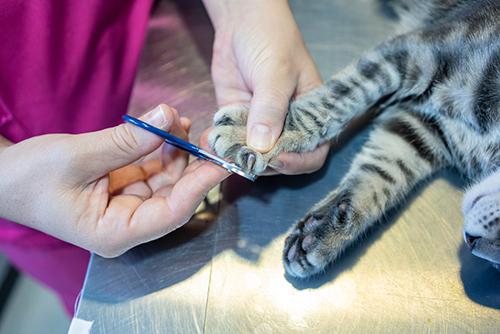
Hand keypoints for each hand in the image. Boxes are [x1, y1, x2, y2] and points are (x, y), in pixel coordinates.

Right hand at [0, 105, 228, 256]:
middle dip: (193, 163)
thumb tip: (167, 116)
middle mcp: (128, 222)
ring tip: (180, 119)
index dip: (200, 185)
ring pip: (167, 178)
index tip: (223, 161)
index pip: (172, 212)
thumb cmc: (28, 178)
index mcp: (116, 232)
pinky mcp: (124, 185)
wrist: (1, 176)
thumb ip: (127, 140)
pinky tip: (169, 126)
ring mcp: (128, 204)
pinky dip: (162, 147)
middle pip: (175, 195)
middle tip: (210, 134)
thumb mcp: (78, 157)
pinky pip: (152, 167)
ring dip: (177, 149)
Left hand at [203, 0, 329, 174]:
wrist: (241, 21)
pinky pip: (232, 139)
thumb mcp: (276, 74)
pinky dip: (222, 144)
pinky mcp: (238, 118)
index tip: (276, 159)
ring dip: (238, 156)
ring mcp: (262, 123)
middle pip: (281, 158)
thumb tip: (262, 147)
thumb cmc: (272, 40)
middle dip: (263, 161)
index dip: (297, 161)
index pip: (313, 151)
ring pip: (253, 153)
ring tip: (224, 150)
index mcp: (311, 115)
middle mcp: (288, 124)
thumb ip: (270, 110)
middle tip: (245, 157)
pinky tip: (212, 142)